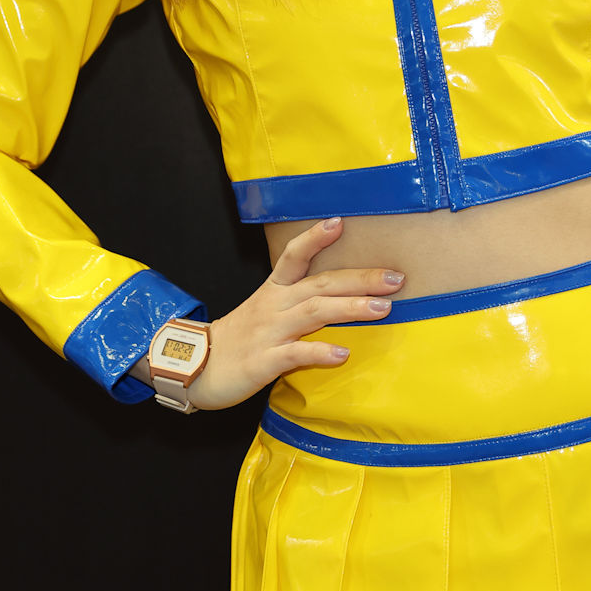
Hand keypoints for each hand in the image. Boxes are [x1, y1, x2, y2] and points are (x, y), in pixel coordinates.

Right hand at [183, 217, 401, 410]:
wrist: (194, 368)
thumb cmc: (239, 339)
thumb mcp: (265, 311)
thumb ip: (298, 302)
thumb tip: (342, 294)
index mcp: (273, 291)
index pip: (293, 256)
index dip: (315, 238)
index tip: (340, 222)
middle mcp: (274, 306)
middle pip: (320, 284)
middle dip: (360, 279)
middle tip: (396, 277)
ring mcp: (268, 332)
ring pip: (313, 313)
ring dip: (349, 308)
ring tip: (382, 308)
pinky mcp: (263, 362)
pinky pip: (294, 355)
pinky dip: (319, 352)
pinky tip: (343, 354)